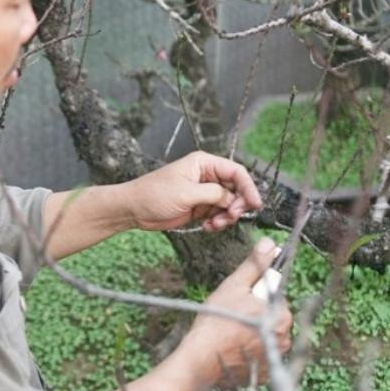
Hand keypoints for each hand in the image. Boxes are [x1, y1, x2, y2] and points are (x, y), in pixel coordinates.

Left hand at [125, 151, 261, 231]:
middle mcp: (207, 176)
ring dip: (226, 217)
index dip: (249, 187)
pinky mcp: (200, 207)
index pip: (236, 172)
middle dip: (236, 206)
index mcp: (204, 164)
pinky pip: (219, 215)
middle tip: (229, 217)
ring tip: (214, 225)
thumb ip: (213, 194)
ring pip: (229, 204)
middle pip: (236, 189)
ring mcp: (204, 192)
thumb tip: (232, 199)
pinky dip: (217, 222)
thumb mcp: (186, 193)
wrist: (134, 210)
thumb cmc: (154, 194)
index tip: (255, 204)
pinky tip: (207, 227)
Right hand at [178, 239, 292, 387]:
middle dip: (255, 313)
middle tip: (233, 316)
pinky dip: (250, 349)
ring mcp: (275, 356)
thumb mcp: (234, 286)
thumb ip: (255, 264)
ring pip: (266, 334)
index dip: (254, 295)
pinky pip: (261, 352)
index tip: (240, 302)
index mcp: (281, 315)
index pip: (274, 296)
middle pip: (271, 315)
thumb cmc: (217, 320)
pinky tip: (234, 347)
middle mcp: (284, 338)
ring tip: (231, 332)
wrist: (202, 358)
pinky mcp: (266, 372)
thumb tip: (270, 243)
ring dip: (253, 331)